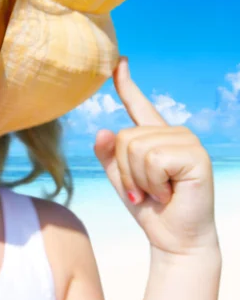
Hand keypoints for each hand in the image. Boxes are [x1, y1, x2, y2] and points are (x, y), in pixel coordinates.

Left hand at [94, 56, 218, 256]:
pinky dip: (152, 182)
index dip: (126, 83)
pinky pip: (153, 159)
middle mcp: (172, 131)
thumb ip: (108, 154)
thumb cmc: (148, 208)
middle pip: (124, 137)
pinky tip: (169, 192)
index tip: (119, 60)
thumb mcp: (120, 179)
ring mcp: (186, 140)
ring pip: (135, 147)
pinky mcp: (195, 154)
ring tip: (157, 192)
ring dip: (138, 179)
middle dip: (125, 171)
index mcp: (153, 135)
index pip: (137, 103)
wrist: (173, 238)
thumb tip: (102, 130)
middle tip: (144, 191)